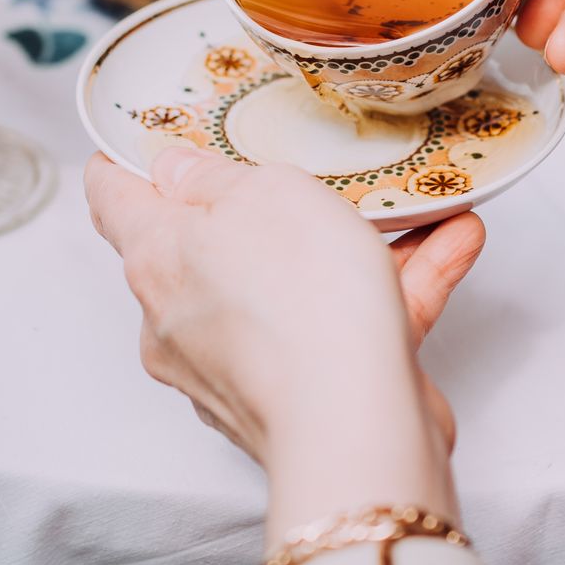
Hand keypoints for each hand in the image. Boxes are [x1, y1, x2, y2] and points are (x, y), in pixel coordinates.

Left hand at [85, 143, 483, 465]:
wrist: (355, 428)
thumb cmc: (300, 302)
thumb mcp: (263, 194)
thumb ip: (215, 177)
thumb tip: (175, 172)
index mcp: (157, 259)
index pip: (112, 199)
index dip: (124, 159)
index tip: (144, 137)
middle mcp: (180, 318)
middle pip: (205, 247)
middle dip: (258, 208)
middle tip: (298, 171)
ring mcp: (236, 366)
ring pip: (290, 287)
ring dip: (352, 245)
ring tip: (417, 205)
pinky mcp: (297, 399)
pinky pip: (343, 327)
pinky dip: (397, 288)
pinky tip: (453, 242)